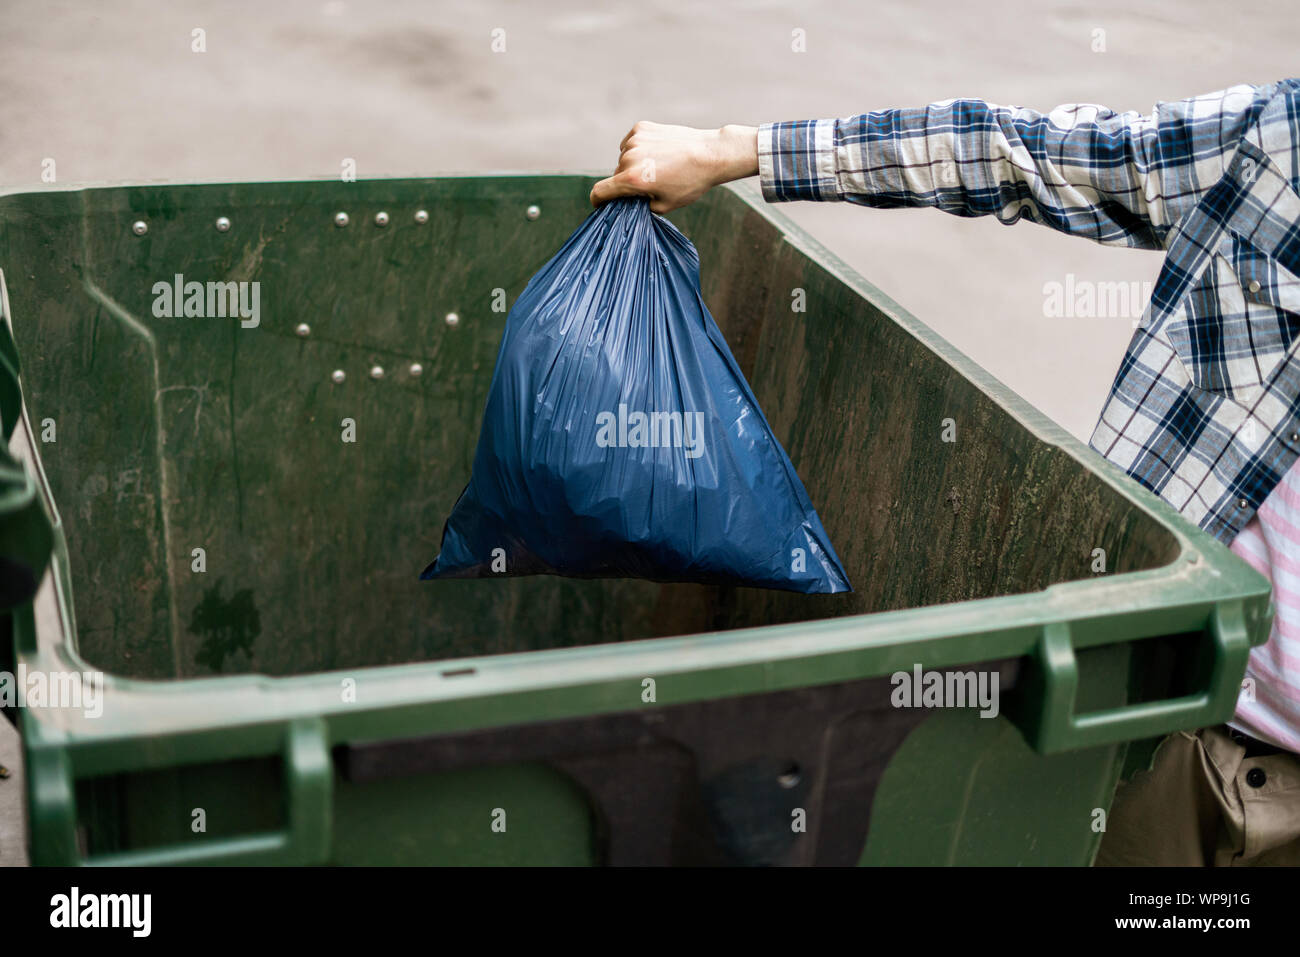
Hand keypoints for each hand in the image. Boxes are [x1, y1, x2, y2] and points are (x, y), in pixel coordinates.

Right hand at [590, 122, 758, 212]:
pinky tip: (657, 154)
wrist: (710, 154)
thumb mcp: (664, 205)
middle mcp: (629, 157)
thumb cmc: (690, 183)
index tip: (601, 205)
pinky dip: (638, 149)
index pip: (599, 192)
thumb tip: (627, 202)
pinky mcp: (642, 128)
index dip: (598, 201)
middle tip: (651, 185)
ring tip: (659, 167)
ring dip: (634, 165)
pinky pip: (630, 143)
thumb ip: (639, 206)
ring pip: (624, 158)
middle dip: (627, 182)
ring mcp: (635, 140)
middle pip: (616, 175)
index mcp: (632, 179)